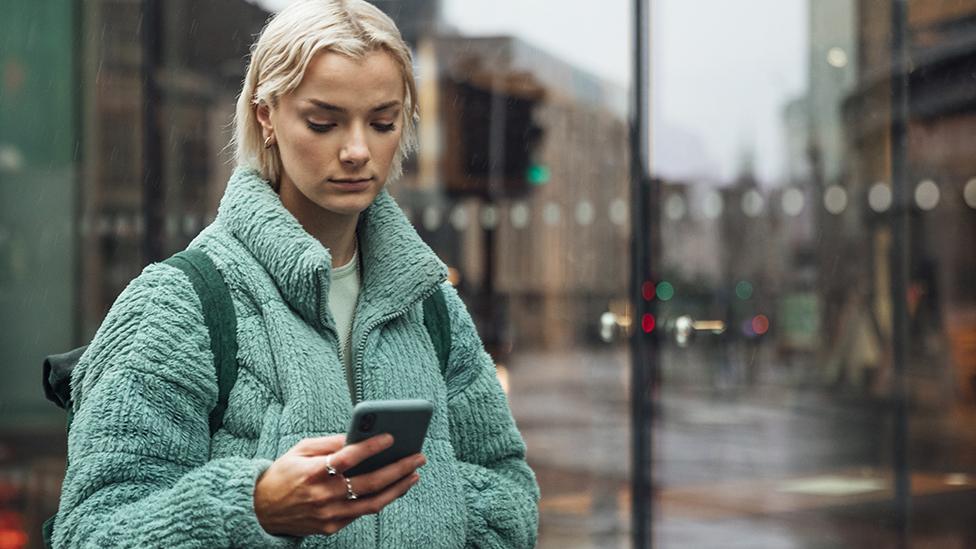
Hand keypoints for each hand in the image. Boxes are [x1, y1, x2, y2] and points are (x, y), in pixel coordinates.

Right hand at [253, 433, 425, 536]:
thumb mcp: (300, 450)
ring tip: (414, 474)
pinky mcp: (331, 527)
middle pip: (369, 482)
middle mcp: (323, 495)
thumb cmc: (283, 474)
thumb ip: (330, 442)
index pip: (348, 458)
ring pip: (373, 503)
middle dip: (398, 468)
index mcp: (313, 472)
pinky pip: (362, 513)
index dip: (371, 447)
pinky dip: (380, 499)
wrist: (260, 511)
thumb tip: (358, 434)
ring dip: (398, 488)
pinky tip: (394, 487)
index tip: (391, 436)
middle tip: (418, 456)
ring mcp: (329, 514)